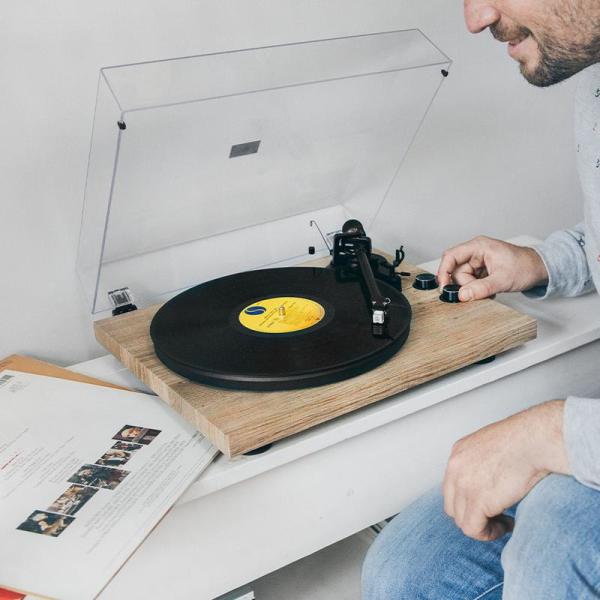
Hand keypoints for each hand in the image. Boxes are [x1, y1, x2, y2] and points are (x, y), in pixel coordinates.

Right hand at [437, 236, 548, 301]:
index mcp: (478, 246)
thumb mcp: (503, 280)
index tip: (443, 287)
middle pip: (456, 271)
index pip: (451, 256)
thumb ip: (481, 288)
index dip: (444, 272)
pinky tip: (488, 290)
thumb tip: (462, 295)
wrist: (539, 269)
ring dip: (472, 288)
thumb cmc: (525, 267)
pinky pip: (470, 281)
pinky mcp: (481, 270)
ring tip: (488, 291)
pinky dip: (476, 289)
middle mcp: (475, 252)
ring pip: (462, 279)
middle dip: (465, 285)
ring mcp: (477, 261)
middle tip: (478, 292)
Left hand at [443, 400, 569, 540]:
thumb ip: (483, 463)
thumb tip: (488, 483)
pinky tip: (507, 524)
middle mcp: (455, 467)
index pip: (452, 486)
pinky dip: (488, 533)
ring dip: (482, 526)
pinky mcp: (478, 500)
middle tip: (497, 515)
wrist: (535, 440)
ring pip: (461, 519)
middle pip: (452, 505)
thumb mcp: (493, 447)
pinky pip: (472, 529)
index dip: (469, 501)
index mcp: (458, 453)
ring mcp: (463, 484)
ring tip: (504, 520)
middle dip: (472, 514)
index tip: (490, 504)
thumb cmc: (525, 441)